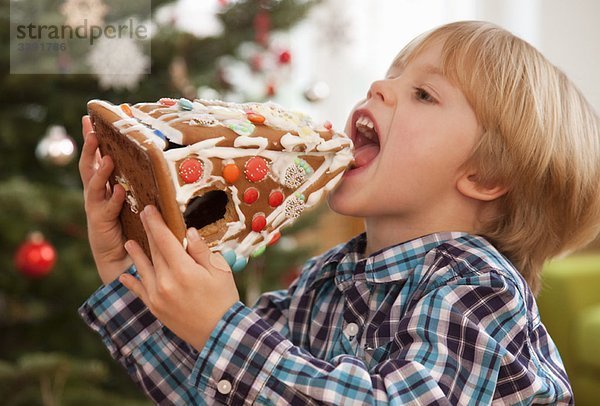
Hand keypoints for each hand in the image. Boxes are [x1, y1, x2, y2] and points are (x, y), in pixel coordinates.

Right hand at [79, 115, 130, 283]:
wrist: (120, 255)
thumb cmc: (128, 224)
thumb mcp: (131, 199)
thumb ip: (134, 181)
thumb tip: (150, 159)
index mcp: (102, 185)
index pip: (95, 157)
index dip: (91, 139)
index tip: (88, 118)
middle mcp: (96, 193)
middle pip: (88, 166)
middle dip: (89, 149)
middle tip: (91, 132)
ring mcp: (96, 207)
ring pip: (94, 186)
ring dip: (101, 172)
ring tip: (108, 159)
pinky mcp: (101, 223)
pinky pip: (106, 209)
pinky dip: (114, 199)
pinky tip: (120, 191)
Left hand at [119, 205, 238, 350]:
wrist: (219, 334)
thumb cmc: (223, 299)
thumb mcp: (220, 271)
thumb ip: (201, 251)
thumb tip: (188, 232)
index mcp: (183, 270)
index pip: (165, 240)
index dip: (155, 223)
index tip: (148, 209)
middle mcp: (165, 282)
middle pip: (154, 251)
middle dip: (148, 232)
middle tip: (142, 216)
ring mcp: (157, 297)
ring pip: (143, 269)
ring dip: (135, 255)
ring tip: (128, 243)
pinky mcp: (155, 308)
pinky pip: (139, 292)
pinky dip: (131, 283)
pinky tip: (124, 277)